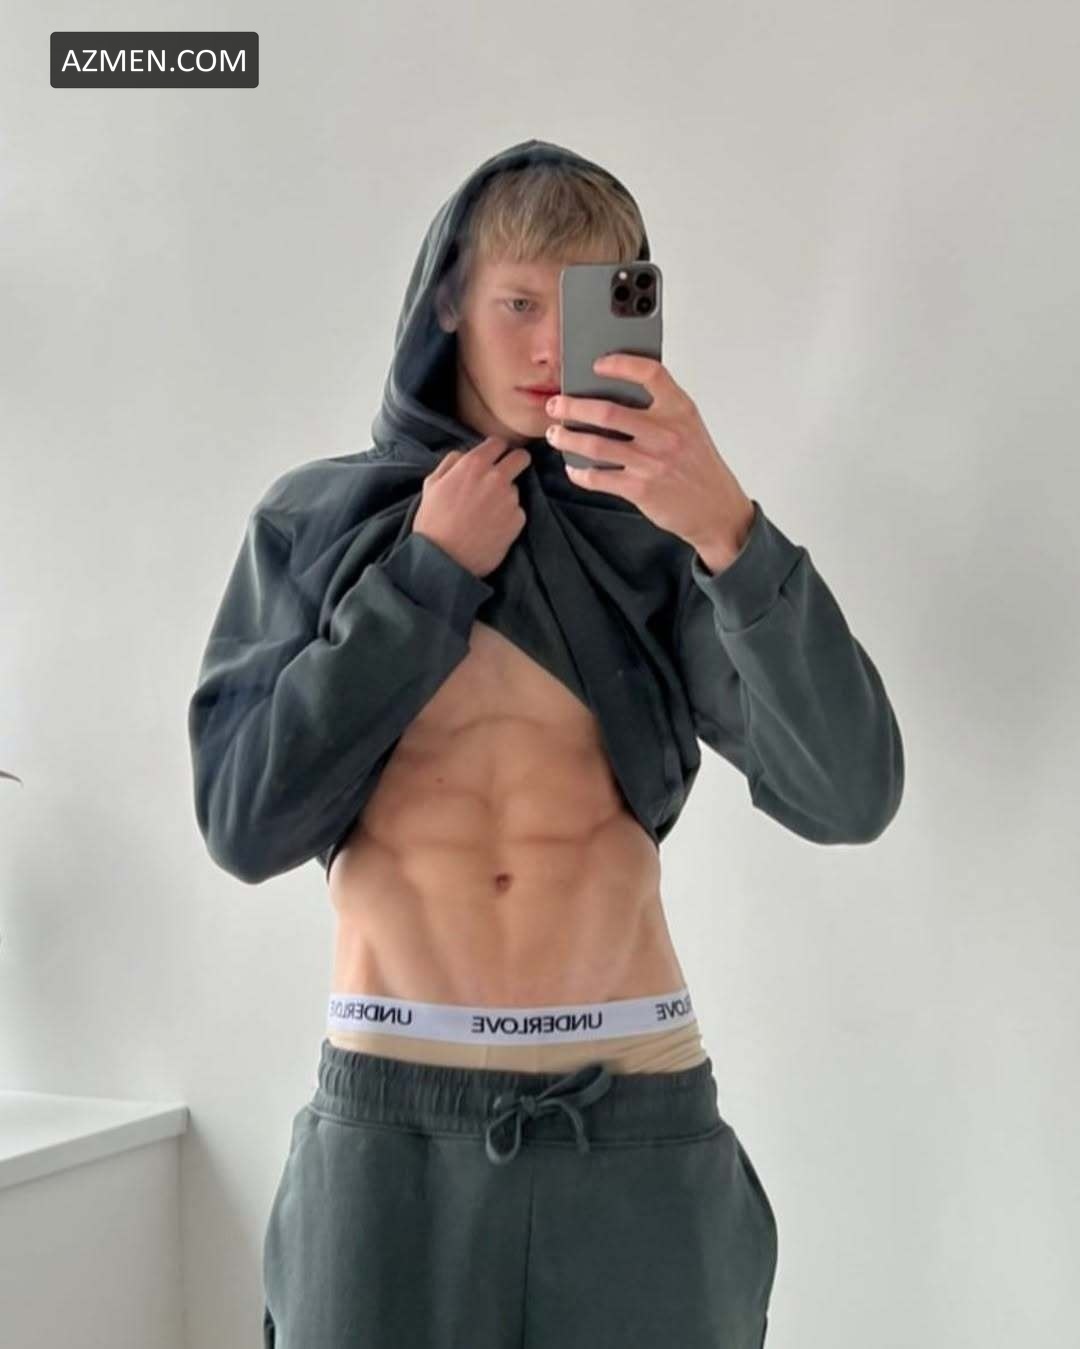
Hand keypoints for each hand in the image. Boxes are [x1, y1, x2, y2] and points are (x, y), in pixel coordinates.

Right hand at [413, 436, 530, 578]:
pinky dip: (509, 517)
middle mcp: (497, 477)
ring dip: (507, 495)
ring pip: (516, 488)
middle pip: (521, 458)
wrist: (443, 560)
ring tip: (487, 512)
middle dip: (516, 462)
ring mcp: (510, 499)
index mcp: (474, 464)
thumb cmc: (433, 522)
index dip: (496, 450)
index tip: (494, 458)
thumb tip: (465, 454)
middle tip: (507, 474)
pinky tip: (492, 527)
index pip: (499, 442)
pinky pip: (518, 511)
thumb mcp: (431, 485)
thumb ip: (451, 462)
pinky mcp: (518, 520)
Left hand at [544, 354, 754, 566]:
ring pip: (596, 445)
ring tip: (556, 434)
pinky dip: (580, 472)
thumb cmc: (699, 467)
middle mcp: (665, 434)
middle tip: (556, 404)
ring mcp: (651, 462)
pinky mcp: (640, 489)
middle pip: (608, 411)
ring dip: (568, 438)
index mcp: (680, 411)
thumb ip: (662, 410)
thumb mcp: (690, 428)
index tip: (598, 364)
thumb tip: (615, 395)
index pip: (650, 373)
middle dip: (573, 407)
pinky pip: (598, 477)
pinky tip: (573, 467)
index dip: (620, 365)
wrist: (717, 509)